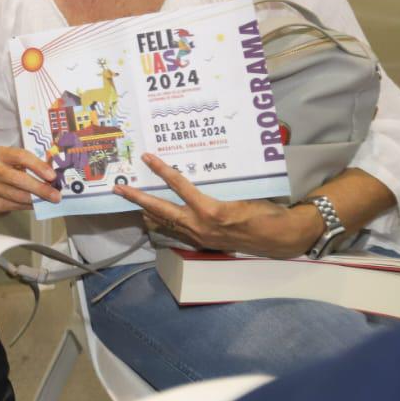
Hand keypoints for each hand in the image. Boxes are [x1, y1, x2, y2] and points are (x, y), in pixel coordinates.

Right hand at [0, 147, 60, 216]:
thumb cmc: (4, 169)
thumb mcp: (12, 161)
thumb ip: (29, 165)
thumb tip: (53, 178)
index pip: (20, 156)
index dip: (38, 166)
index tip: (53, 176)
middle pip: (19, 179)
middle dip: (40, 188)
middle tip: (56, 196)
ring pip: (17, 195)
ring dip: (36, 200)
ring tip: (48, 201)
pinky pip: (13, 205)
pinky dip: (27, 206)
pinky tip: (35, 205)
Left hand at [115, 153, 324, 257]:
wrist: (281, 238)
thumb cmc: (265, 212)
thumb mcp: (241, 195)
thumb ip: (217, 189)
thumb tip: (197, 175)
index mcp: (211, 211)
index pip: (180, 187)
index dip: (162, 171)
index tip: (147, 157)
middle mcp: (201, 226)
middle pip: (161, 210)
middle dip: (138, 199)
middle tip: (118, 189)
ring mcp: (200, 237)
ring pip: (166, 223)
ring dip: (147, 211)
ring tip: (130, 200)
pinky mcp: (204, 243)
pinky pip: (177, 231)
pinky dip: (163, 222)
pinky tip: (154, 216)